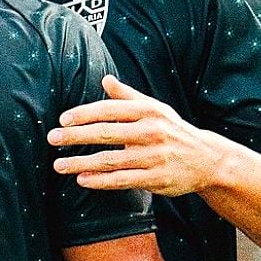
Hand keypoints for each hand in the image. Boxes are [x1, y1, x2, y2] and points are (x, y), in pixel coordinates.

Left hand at [50, 76, 234, 195]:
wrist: (207, 159)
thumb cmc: (174, 130)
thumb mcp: (155, 109)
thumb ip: (128, 96)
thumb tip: (105, 79)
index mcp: (148, 111)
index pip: (109, 110)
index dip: (84, 115)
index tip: (63, 120)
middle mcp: (150, 132)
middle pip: (106, 133)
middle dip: (76, 137)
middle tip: (52, 139)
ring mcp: (153, 156)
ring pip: (110, 160)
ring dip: (81, 163)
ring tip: (59, 165)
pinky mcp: (156, 178)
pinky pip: (122, 180)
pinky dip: (100, 181)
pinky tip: (82, 179)